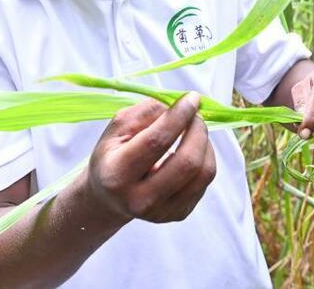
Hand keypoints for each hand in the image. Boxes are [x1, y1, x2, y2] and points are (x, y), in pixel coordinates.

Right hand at [84, 92, 216, 223]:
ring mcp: (162, 212)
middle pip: (187, 162)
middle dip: (198, 130)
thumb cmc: (112, 156)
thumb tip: (181, 104)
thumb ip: (146, 112)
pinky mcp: (178, 215)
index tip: (192, 98)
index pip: (156, 141)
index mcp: (117, 174)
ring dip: (205, 142)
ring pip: (203, 172)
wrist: (108, 197)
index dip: (179, 116)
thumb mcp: (117, 128)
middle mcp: (140, 200)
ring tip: (194, 129)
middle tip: (195, 114)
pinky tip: (191, 148)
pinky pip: (205, 181)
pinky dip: (205, 157)